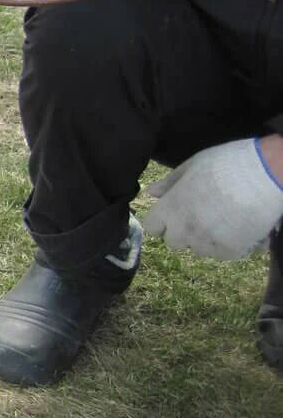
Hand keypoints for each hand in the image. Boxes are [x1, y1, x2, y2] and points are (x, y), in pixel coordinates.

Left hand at [141, 135, 282, 259]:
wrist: (267, 172)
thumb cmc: (228, 163)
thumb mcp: (193, 165)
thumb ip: (170, 183)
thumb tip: (151, 193)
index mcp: (171, 208)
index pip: (153, 228)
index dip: (163, 222)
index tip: (176, 215)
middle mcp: (184, 229)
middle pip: (173, 242)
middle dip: (183, 232)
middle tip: (203, 216)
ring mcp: (206, 242)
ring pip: (198, 250)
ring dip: (206, 240)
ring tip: (224, 219)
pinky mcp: (229, 250)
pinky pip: (221, 254)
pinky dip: (228, 245)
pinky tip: (238, 228)